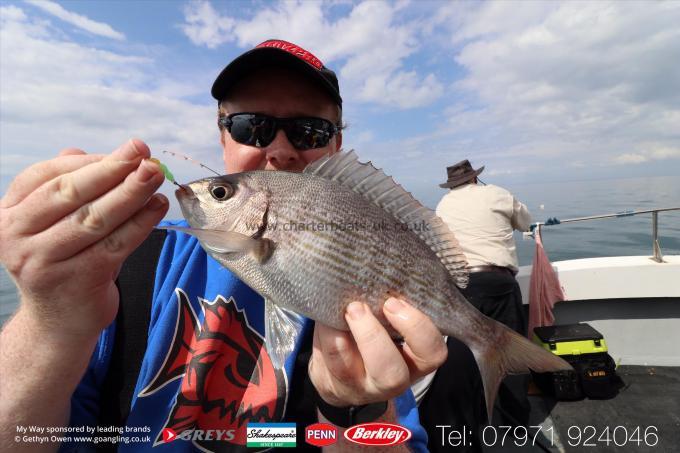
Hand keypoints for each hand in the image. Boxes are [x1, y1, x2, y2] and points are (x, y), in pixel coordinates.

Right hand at [0, 139, 167, 339]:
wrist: (59, 323)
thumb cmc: (63, 263)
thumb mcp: (56, 224)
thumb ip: (64, 190)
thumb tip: (79, 151)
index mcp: (7, 215)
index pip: (44, 175)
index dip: (89, 160)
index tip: (128, 150)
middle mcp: (16, 237)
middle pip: (70, 194)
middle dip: (113, 170)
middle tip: (145, 155)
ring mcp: (44, 262)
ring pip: (95, 217)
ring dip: (131, 193)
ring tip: (156, 175)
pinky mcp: (77, 281)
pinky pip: (116, 243)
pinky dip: (140, 222)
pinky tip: (157, 207)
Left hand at [309, 297, 447, 405]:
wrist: (342, 371)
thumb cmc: (376, 334)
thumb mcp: (392, 324)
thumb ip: (394, 304)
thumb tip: (382, 268)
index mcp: (415, 362)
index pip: (432, 353)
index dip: (416, 327)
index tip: (393, 301)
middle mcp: (390, 382)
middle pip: (391, 373)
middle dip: (371, 336)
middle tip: (357, 307)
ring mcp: (358, 388)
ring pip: (345, 368)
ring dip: (336, 333)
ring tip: (336, 309)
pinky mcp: (331, 388)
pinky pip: (323, 362)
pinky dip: (322, 334)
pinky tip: (324, 317)